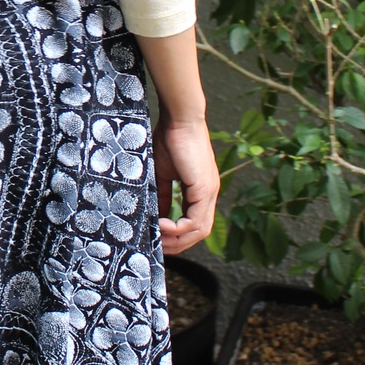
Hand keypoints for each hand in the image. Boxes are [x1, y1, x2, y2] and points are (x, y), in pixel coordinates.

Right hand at [152, 112, 218, 255]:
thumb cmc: (169, 139)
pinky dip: (178, 228)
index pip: (194, 224)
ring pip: (199, 231)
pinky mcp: (204, 188)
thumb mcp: (162, 174)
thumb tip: (155, 215)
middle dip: (177, 244)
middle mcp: (209, 195)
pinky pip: (196, 220)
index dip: (177, 236)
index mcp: (201, 191)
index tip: (157, 238)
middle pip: (199, 233)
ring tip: (157, 236)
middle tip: (156, 245)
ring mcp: (209, 192)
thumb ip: (162, 195)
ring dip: (177, 239)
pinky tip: (161, 224)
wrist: (179, 119)